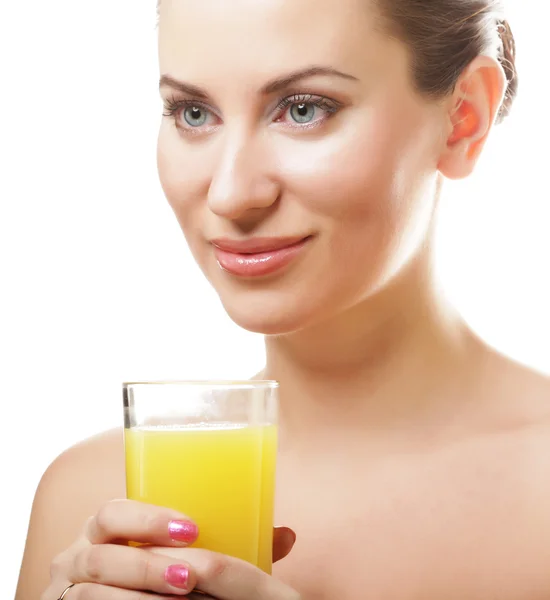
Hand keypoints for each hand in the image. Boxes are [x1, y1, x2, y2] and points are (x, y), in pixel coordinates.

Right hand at [43, 499, 298, 599]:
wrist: (121, 594)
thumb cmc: (155, 571)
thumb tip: (287, 534)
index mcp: (104, 527)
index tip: (191, 530)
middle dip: (144, 566)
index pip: (112, 513)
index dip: (147, 519)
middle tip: (188, 577)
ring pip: (90, 593)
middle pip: (99, 555)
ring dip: (135, 598)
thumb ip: (227, 545)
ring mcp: (66, 590)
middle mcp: (77, 554)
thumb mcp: (185, 554)